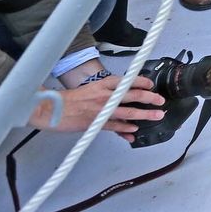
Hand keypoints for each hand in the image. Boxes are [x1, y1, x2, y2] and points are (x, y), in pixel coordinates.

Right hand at [35, 76, 165, 142]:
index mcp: (103, 84)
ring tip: (156, 116)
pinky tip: (134, 131)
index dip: (142, 82)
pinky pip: (115, 126)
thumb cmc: (70, 100)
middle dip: (149, 98)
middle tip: (160, 101)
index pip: (127, 81)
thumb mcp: (91, 89)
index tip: (151, 84)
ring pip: (127, 111)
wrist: (51, 109)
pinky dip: (125, 129)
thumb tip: (123, 97)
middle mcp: (104, 95)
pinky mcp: (96, 123)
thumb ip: (107, 93)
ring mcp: (101, 110)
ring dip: (144, 114)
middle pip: (132, 95)